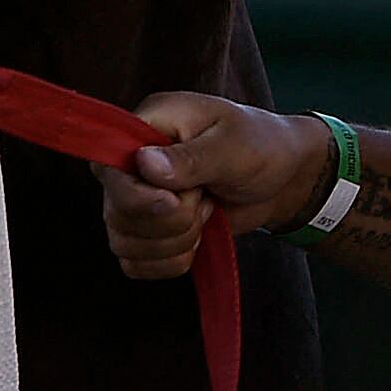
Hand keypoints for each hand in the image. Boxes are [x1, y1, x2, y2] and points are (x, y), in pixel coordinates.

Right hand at [94, 92, 331, 281]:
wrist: (282, 177)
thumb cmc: (260, 146)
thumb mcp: (233, 146)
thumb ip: (191, 157)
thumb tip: (144, 163)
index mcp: (146, 126)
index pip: (107, 170)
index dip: (138, 197)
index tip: (180, 200)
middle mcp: (132, 163)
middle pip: (117, 214)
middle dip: (172, 221)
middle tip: (206, 198)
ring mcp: (137, 199)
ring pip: (124, 244)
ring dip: (175, 242)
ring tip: (205, 213)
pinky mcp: (147, 230)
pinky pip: (136, 263)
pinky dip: (169, 262)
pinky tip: (197, 239)